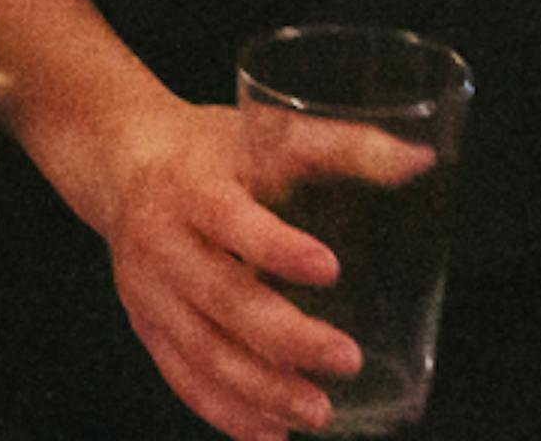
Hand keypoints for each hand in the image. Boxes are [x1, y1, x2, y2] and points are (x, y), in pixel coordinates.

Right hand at [96, 98, 430, 440]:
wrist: (122, 162)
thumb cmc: (208, 147)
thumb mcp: (265, 130)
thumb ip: (342, 145)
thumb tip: (418, 161)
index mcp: (192, 184)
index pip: (229, 219)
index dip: (274, 247)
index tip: (330, 268)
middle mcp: (162, 240)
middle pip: (221, 298)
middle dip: (285, 337)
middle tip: (348, 360)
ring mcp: (149, 290)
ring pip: (203, 351)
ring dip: (262, 389)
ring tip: (319, 411)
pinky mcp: (147, 325)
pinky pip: (183, 378)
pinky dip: (226, 412)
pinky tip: (271, 431)